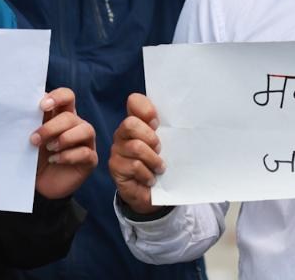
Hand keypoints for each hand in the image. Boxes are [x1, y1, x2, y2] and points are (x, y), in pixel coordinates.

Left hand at [30, 88, 97, 199]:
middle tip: (35, 139)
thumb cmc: (36, 157)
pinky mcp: (90, 159)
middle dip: (52, 127)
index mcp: (62, 115)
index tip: (42, 106)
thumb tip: (23, 108)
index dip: (57, 97)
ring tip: (49, 149)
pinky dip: (68, 156)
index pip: (67, 96)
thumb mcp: (32, 139)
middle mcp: (76, 125)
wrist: (41, 185)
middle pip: (71, 116)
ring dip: (64, 138)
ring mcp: (86, 142)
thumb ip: (32, 123)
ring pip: (85, 130)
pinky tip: (55, 160)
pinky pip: (85, 152)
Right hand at [109, 92, 165, 215]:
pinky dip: (147, 174)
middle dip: (150, 137)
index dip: (145, 108)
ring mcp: (117, 150)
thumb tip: (178, 121)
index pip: (134, 101)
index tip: (157, 122)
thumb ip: (167, 130)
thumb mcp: (166, 145)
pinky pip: (134, 166)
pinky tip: (150, 179)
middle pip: (131, 124)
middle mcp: (123, 133)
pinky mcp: (116, 168)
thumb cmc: (159, 163)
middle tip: (159, 149)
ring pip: (135, 147)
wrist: (150, 192)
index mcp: (137, 122)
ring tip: (159, 168)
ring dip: (153, 160)